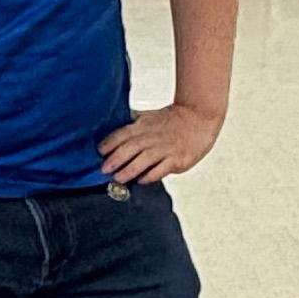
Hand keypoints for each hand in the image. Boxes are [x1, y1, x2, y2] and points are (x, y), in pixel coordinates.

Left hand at [98, 102, 222, 184]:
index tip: (99, 152)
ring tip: (118, 178)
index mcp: (143, 126)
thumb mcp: (149, 117)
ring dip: (129, 170)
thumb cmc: (172, 119)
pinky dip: (150, 175)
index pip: (122, 134)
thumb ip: (132, 124)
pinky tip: (141, 181)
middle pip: (130, 148)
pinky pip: (161, 169)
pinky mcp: (177, 159)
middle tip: (104, 169)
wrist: (199, 116)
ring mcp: (165, 148)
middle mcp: (152, 137)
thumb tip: (111, 128)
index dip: (109, 143)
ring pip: (144, 160)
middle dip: (115, 159)